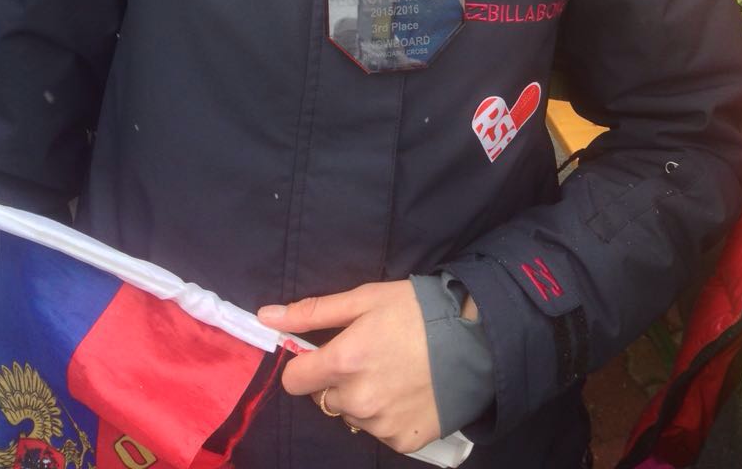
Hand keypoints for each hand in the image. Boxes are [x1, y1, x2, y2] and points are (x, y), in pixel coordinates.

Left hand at [258, 280, 438, 453]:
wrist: (476, 339)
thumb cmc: (416, 310)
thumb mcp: (364, 299)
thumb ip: (312, 311)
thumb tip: (265, 315)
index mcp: (343, 363)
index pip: (294, 380)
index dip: (306, 364)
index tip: (325, 353)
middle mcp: (357, 400)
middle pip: (323, 398)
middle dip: (337, 380)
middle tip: (369, 357)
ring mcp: (380, 426)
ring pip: (350, 415)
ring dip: (361, 398)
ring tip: (392, 372)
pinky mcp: (403, 442)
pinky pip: (377, 431)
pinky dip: (385, 416)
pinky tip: (406, 392)